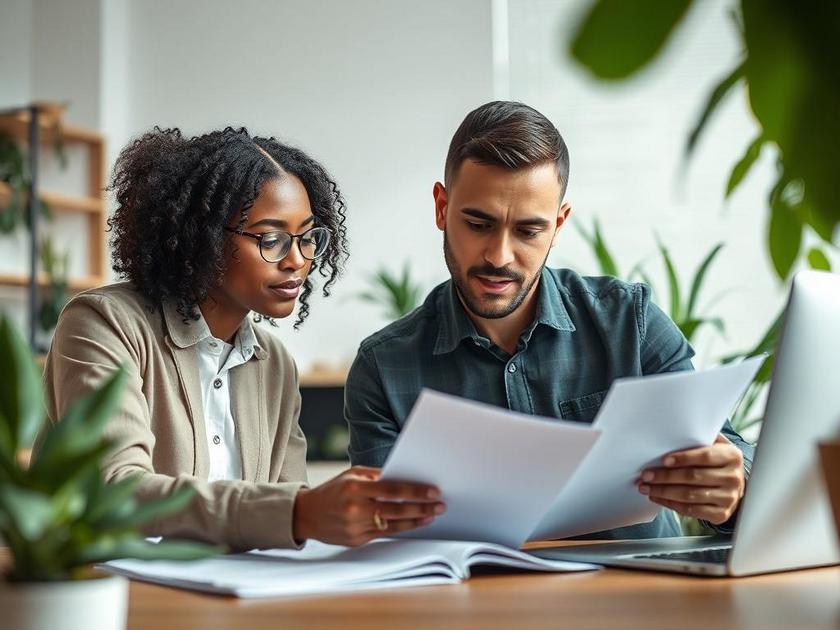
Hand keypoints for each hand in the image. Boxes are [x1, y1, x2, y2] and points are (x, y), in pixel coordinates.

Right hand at [293, 466, 444, 545]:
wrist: (306, 514)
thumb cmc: (333, 490)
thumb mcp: (351, 474)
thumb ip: (376, 476)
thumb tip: (404, 477)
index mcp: (355, 488)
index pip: (392, 489)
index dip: (415, 491)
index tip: (433, 491)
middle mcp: (355, 509)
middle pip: (396, 510)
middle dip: (421, 507)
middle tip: (440, 505)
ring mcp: (355, 527)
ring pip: (393, 525)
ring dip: (416, 521)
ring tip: (431, 515)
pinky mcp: (356, 541)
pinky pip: (384, 534)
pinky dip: (401, 528)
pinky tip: (413, 523)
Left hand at [637, 434, 745, 524]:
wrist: (734, 486)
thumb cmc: (717, 461)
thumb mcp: (715, 446)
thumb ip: (700, 439)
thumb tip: (671, 433)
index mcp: (732, 456)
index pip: (705, 456)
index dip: (683, 458)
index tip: (664, 460)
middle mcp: (733, 478)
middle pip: (694, 477)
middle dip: (665, 476)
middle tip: (646, 475)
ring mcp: (728, 498)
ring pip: (690, 496)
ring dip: (663, 492)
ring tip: (645, 487)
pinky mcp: (720, 515)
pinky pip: (691, 510)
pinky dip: (671, 504)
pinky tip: (657, 498)